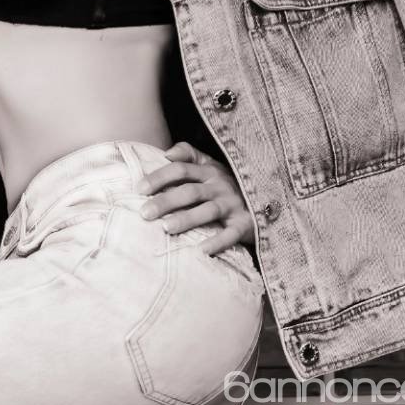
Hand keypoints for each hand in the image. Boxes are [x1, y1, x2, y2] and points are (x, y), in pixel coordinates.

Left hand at [136, 141, 255, 255]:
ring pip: (208, 211)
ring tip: (166, 228)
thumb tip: (167, 153)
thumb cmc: (228, 183)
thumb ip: (189, 154)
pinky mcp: (245, 224)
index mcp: (209, 171)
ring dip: (187, 219)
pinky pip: (231, 234)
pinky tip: (201, 250)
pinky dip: (218, 242)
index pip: (181, 169)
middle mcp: (220, 186)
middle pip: (190, 191)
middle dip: (166, 201)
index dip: (159, 177)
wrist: (266, 198)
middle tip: (145, 213)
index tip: (139, 189)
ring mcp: (234, 204)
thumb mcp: (211, 164)